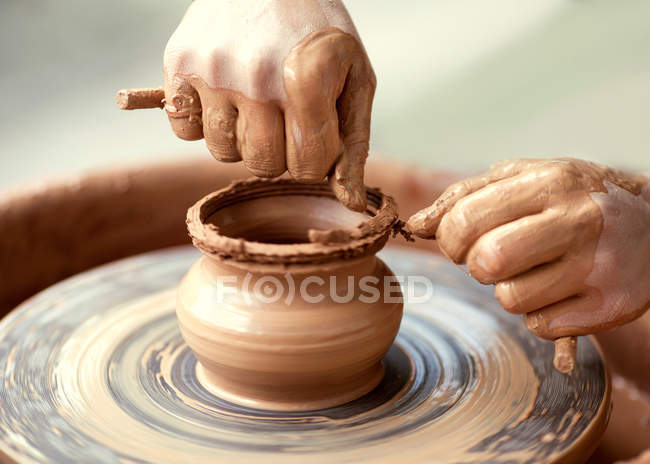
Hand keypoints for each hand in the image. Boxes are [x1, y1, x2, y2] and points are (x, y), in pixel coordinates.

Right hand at [163, 0, 375, 210]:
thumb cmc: (319, 32)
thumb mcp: (354, 78)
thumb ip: (353, 143)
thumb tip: (350, 203)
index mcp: (308, 82)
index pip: (307, 168)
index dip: (314, 154)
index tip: (314, 127)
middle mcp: (255, 79)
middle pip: (262, 165)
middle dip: (279, 149)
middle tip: (284, 115)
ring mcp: (212, 71)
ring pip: (222, 152)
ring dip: (240, 138)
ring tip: (253, 101)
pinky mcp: (178, 63)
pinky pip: (184, 130)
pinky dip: (202, 122)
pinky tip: (222, 94)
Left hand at [407, 158, 649, 338]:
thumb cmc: (570, 202)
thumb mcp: (523, 180)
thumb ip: (464, 197)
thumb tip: (415, 226)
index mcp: (549, 182)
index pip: (465, 220)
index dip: (449, 239)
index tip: (460, 241)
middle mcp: (578, 220)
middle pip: (485, 263)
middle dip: (476, 266)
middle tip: (492, 258)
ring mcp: (597, 266)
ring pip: (509, 300)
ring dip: (510, 290)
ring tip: (536, 271)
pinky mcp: (609, 306)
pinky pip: (539, 326)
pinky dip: (538, 314)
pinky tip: (560, 290)